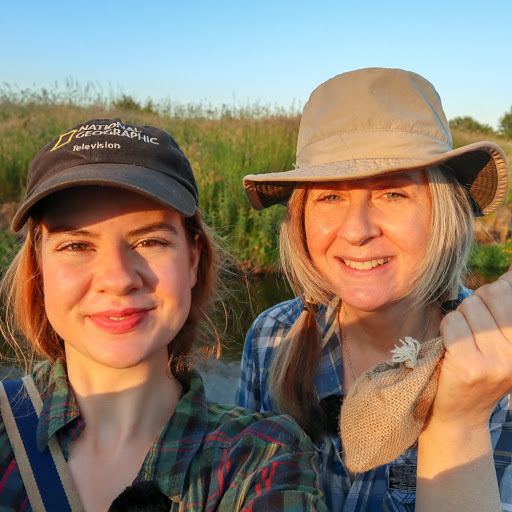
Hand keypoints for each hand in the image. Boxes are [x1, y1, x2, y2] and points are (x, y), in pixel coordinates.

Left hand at [431, 266, 511, 429]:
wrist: (460, 413)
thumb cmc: (481, 366)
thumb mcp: (504, 339)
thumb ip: (507, 305)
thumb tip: (511, 270)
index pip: (510, 290)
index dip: (499, 289)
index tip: (487, 316)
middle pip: (491, 293)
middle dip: (475, 303)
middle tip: (474, 329)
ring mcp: (499, 359)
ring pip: (468, 307)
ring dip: (459, 318)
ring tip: (464, 340)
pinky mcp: (470, 364)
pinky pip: (452, 323)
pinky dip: (446, 329)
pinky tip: (451, 348)